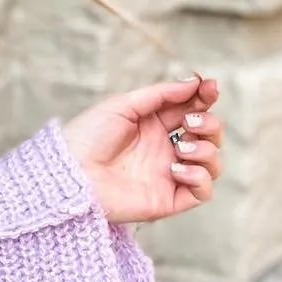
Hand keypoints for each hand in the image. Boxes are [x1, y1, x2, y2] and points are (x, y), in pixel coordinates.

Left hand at [60, 73, 222, 224]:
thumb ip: (161, 94)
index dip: (205, 98)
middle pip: (208, 135)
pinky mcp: (168, 199)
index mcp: (153, 126)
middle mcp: (164, 150)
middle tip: (189, 123)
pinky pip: (203, 191)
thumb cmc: (87, 137)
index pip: (192, 110)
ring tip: (180, 147)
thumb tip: (195, 82)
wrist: (70, 173)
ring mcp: (168, 175)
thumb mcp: (123, 105)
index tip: (210, 87)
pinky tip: (176, 168)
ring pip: (211, 163)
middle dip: (209, 124)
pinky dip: (199, 176)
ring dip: (206, 150)